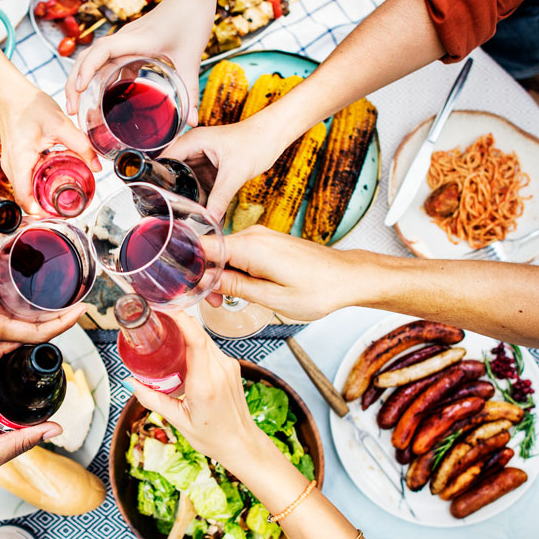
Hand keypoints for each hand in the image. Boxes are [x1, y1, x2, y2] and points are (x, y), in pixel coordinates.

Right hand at [0, 85, 99, 213]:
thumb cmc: (30, 106)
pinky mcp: (13, 161)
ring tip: (63, 195)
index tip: (60, 214)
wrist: (10, 94)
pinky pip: (25, 179)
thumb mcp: (60, 124)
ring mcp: (10, 165)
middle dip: (45, 206)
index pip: (25, 199)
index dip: (41, 212)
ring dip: (42, 194)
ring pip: (25, 190)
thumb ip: (80, 145)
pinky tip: (53, 178)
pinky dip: (38, 183)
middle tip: (68, 207)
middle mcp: (10, 167)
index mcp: (20, 161)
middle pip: (26, 198)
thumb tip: (97, 166)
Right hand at [0, 231, 84, 360]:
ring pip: (22, 323)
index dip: (64, 322)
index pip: (37, 332)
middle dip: (60, 314)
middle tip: (78, 294)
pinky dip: (20, 306)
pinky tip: (21, 290)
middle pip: (36, 328)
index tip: (83, 309)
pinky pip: (6, 317)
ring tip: (59, 290)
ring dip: (42, 311)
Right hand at [64, 0, 211, 125]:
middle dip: (74, 82)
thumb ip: (190, 89)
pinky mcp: (128, 47)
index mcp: (136, 39)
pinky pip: (107, 63)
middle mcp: (124, 39)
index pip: (102, 51)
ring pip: (93, 60)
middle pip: (88, 57)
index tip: (79, 89)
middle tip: (70, 109)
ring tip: (76, 108)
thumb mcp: (191, 57)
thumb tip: (191, 121)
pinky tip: (101, 100)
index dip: (87, 69)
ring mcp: (124, 43)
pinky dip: (99, 80)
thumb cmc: (189, 19)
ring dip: (81, 80)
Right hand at [129, 312, 262, 468]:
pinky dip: (196, 343)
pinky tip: (182, 350)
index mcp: (205, 384)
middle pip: (199, 333)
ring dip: (187, 332)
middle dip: (178, 321)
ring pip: (205, 338)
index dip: (181, 320)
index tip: (165, 310)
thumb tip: (131, 382)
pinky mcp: (232, 366)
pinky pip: (211, 347)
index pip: (196, 340)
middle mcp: (220, 370)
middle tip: (157, 319)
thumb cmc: (212, 436)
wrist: (241, 443)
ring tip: (166, 333)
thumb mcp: (178, 420)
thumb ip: (153, 399)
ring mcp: (229, 366)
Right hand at [161, 119, 290, 216]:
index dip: (157, 177)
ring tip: (183, 211)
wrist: (274, 136)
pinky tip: (199, 207)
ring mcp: (202, 156)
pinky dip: (199, 193)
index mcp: (193, 141)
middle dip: (171, 189)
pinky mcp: (212, 165)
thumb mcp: (235, 173)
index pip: (164, 159)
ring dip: (186, 192)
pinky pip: (199, 181)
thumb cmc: (256, 141)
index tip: (154, 195)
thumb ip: (220, 197)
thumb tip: (209, 218)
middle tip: (168, 208)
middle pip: (172, 171)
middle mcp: (194, 147)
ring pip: (186, 178)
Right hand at [202, 226, 368, 321]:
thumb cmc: (319, 290)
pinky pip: (240, 252)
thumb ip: (236, 286)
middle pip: (212, 250)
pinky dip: (236, 269)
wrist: (348, 277)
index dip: (190, 266)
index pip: (203, 246)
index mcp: (251, 247)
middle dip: (206, 275)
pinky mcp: (268, 242)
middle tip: (215, 303)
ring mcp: (261, 237)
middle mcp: (254, 236)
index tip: (190, 287)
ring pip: (225, 252)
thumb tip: (207, 279)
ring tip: (230, 298)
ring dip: (222, 274)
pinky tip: (244, 287)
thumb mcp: (272, 298)